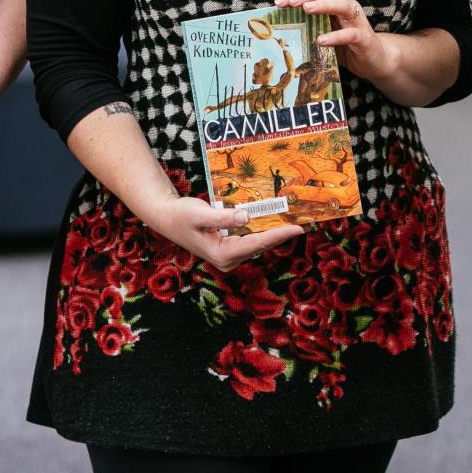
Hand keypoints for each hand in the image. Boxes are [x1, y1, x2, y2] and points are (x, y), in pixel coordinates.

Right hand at [135, 193, 304, 272]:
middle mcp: (227, 259)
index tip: (298, 228)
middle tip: (305, 221)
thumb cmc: (181, 215)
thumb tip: (247, 216)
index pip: (257, 243)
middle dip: (282, 233)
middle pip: (261, 245)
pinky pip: (250, 239)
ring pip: (257, 243)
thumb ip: (224, 217)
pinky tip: (276, 219)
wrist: (166, 217)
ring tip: (296, 220)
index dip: (279, 234)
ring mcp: (228, 255)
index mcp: (222, 254)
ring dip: (274, 231)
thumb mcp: (201, 214)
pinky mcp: (228, 248)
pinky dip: (263, 229)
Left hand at [278, 0, 391, 81]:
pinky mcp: (364, 39)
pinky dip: (335, 36)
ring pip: (342, 5)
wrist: (376, 60)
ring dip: (323, 5)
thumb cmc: (346, 46)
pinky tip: (320, 40)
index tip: (279, 2)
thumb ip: (309, 26)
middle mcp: (348, 7)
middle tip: (289, 2)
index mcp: (336, 3)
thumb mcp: (325, 32)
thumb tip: (280, 27)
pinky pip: (350, 34)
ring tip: (306, 10)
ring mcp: (357, 22)